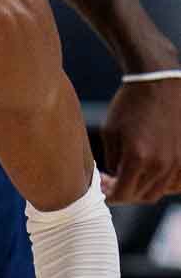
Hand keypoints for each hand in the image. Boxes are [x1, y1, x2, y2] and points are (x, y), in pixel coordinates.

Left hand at [100, 78, 180, 202]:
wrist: (160, 80)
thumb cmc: (130, 104)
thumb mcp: (110, 134)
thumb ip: (112, 163)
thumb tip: (114, 182)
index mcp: (137, 158)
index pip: (121, 195)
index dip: (110, 195)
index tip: (105, 188)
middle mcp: (160, 163)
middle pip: (139, 197)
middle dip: (125, 193)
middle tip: (115, 182)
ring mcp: (177, 160)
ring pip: (158, 192)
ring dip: (142, 189)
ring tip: (132, 176)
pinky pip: (175, 183)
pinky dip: (161, 183)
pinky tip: (151, 172)